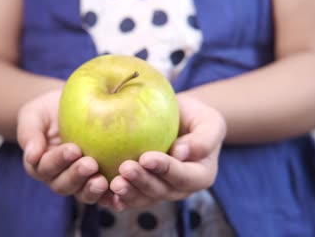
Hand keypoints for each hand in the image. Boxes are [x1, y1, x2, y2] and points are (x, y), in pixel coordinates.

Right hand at [17, 90, 111, 203]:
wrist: (72, 106)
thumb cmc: (49, 109)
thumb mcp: (34, 115)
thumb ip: (30, 134)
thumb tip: (31, 156)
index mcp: (39, 164)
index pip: (46, 167)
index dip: (59, 160)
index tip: (74, 148)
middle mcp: (58, 177)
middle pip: (64, 185)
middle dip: (77, 176)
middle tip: (90, 164)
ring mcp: (79, 182)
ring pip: (82, 193)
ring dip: (92, 190)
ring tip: (103, 181)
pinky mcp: (98, 181)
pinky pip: (104, 195)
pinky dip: (111, 197)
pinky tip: (121, 194)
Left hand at [108, 95, 225, 210]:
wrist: (178, 119)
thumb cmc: (195, 117)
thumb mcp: (210, 121)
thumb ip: (204, 138)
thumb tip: (181, 153)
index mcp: (200, 175)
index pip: (184, 176)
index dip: (166, 170)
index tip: (147, 158)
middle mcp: (179, 188)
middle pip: (162, 191)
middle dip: (142, 182)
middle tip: (125, 168)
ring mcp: (160, 190)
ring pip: (143, 198)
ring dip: (128, 192)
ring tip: (113, 183)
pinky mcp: (141, 188)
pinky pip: (129, 196)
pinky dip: (117, 196)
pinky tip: (104, 189)